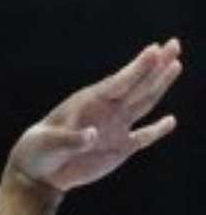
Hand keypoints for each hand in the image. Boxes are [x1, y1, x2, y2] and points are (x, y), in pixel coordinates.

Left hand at [7, 38, 181, 193]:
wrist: (38, 171)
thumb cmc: (40, 149)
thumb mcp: (50, 144)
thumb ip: (71, 140)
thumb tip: (92, 136)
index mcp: (89, 102)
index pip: (119, 82)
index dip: (137, 68)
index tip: (153, 50)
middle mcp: (107, 110)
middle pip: (138, 85)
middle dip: (157, 66)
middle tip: (174, 43)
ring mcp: (116, 127)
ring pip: (144, 103)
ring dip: (160, 85)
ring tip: (176, 63)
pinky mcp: (120, 148)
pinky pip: (143, 138)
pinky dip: (157, 131)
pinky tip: (170, 121)